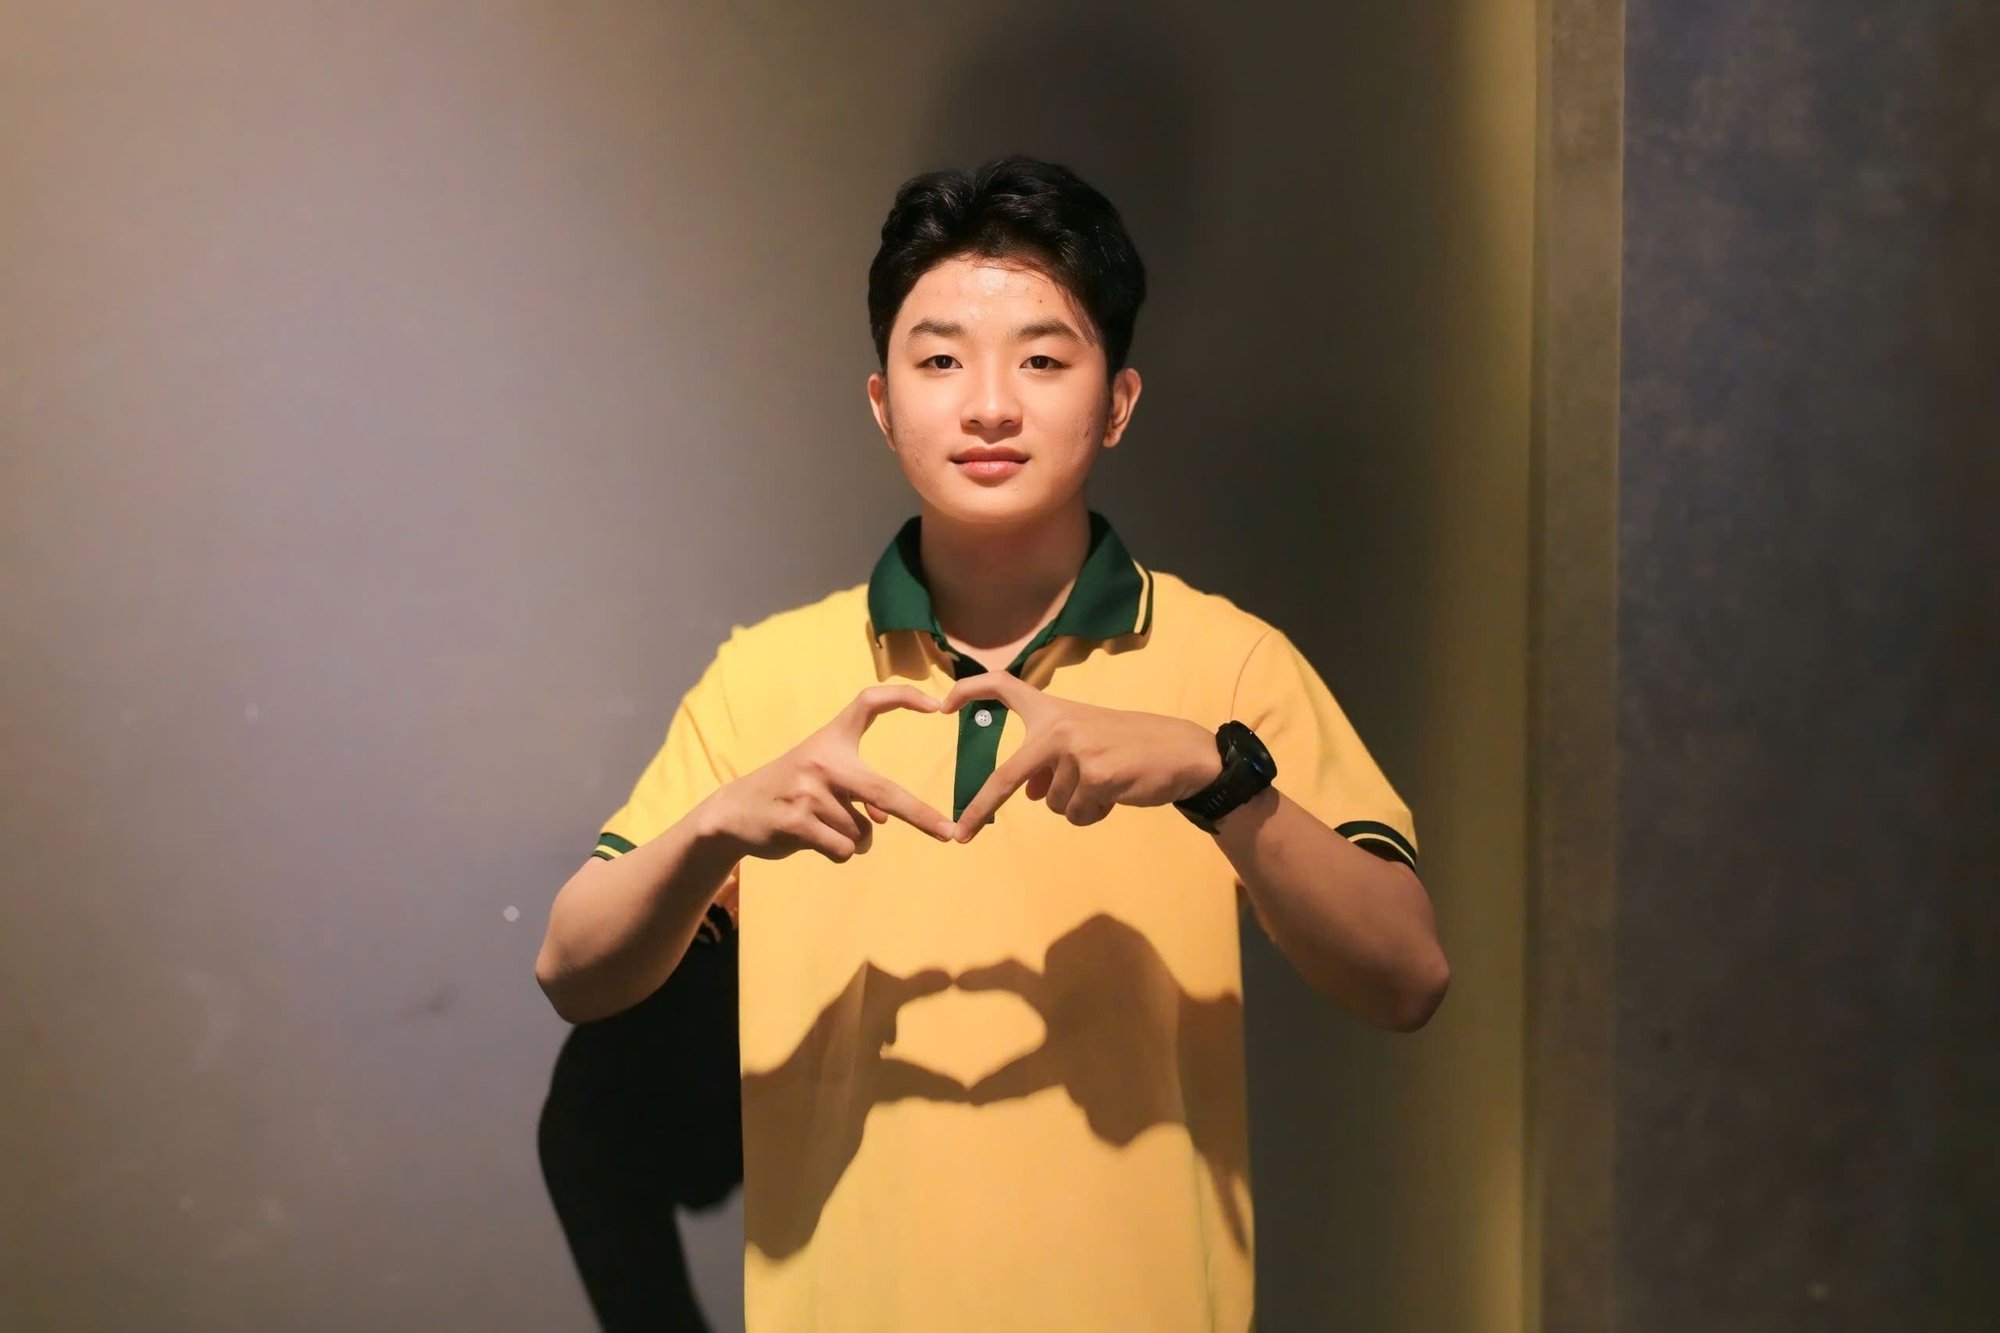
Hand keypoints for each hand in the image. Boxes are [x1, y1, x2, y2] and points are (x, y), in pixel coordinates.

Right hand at [700, 685, 957, 862]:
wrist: (736, 810)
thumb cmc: (791, 789)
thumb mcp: (822, 775)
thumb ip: (858, 790)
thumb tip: (883, 820)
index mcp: (831, 738)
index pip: (869, 702)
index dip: (903, 697)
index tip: (938, 704)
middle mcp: (822, 759)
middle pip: (884, 791)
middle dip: (921, 816)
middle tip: (949, 833)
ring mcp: (808, 791)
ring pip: (861, 833)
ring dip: (853, 840)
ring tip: (822, 826)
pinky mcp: (796, 822)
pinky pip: (842, 850)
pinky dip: (838, 853)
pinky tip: (813, 840)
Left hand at [943, 672, 1220, 837]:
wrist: (1179, 751)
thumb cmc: (1129, 746)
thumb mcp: (1086, 742)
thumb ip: (1051, 762)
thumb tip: (1026, 795)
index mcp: (1053, 709)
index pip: (1004, 686)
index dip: (970, 689)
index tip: (942, 704)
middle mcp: (1059, 726)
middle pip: (1008, 775)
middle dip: (981, 807)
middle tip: (961, 834)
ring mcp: (1077, 751)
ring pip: (1051, 804)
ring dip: (1074, 805)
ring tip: (1105, 784)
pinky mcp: (1096, 777)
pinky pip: (1076, 814)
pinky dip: (1092, 814)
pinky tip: (1114, 795)